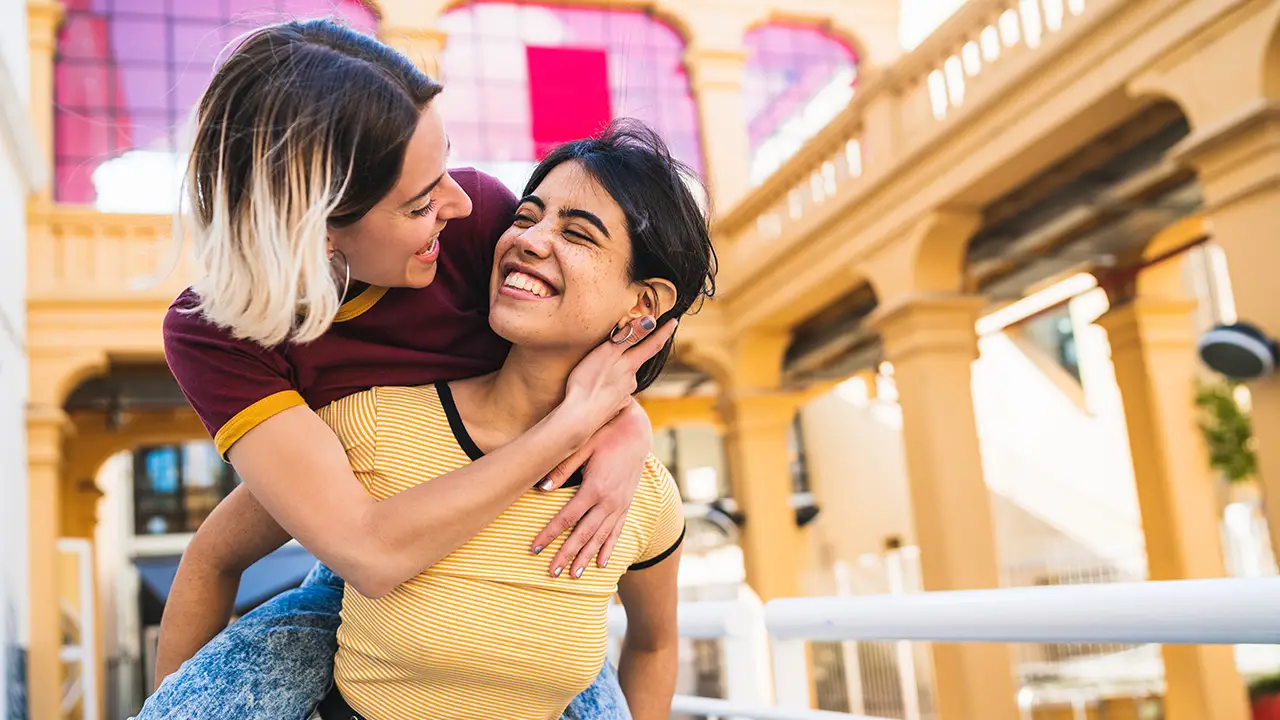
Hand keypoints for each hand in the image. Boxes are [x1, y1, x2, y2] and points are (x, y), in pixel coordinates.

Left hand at [531, 402, 652, 578]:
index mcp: (595, 488)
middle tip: (551, 573)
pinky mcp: (626, 504)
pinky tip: (602, 563)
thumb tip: (540, 488)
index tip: (535, 549)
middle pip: (583, 534)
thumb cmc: (605, 433)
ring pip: (600, 537)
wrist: (636, 430)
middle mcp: (609, 501)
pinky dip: (608, 548)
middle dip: (566, 555)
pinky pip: (616, 531)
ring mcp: (620, 505)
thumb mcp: (582, 445)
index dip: (550, 535)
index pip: (567, 518)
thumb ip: (561, 467)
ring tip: (573, 575)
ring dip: (586, 557)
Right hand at [561, 316, 676, 437]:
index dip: (664, 332)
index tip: (674, 321)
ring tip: (607, 365)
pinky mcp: (613, 406)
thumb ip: (629, 336)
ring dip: (622, 369)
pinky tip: (601, 387)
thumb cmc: (588, 382)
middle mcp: (631, 380)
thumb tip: (650, 320)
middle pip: (638, 361)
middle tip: (636, 340)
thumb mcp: (608, 352)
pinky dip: (612, 385)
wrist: (579, 418)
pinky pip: (616, 391)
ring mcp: (623, 395)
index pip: (653, 344)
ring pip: (626, 377)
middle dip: (639, 350)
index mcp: (631, 364)